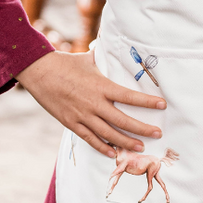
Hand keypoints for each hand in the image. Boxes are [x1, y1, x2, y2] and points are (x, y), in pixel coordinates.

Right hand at [17, 50, 165, 157]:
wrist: (39, 72)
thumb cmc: (67, 63)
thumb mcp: (90, 59)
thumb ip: (106, 59)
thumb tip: (118, 49)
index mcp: (102, 86)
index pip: (130, 96)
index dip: (147, 102)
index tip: (162, 105)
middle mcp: (94, 103)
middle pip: (122, 120)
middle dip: (142, 129)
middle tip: (158, 134)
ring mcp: (82, 116)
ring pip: (108, 134)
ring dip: (126, 142)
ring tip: (140, 147)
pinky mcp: (71, 123)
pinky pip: (89, 139)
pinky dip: (102, 147)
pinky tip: (113, 153)